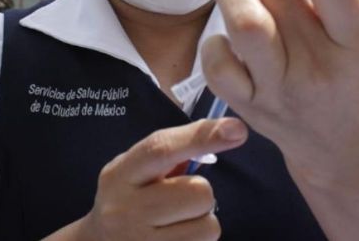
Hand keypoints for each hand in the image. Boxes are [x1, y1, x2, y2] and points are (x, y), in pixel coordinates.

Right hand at [44, 118, 247, 240]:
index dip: (202, 137)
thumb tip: (223, 134)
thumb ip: (169, 153)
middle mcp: (127, 209)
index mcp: (122, 174)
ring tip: (177, 222)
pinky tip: (174, 238)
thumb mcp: (134, 170)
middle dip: (200, 194)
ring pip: (208, 227)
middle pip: (198, 194)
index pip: (162, 149)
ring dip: (202, 222)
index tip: (237, 129)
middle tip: (180, 200)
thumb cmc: (127, 197)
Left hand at [202, 0, 358, 184]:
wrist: (345, 150)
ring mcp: (279, 90)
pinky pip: (218, 63)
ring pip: (244, 23)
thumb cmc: (350, 80)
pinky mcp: (249, 107)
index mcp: (355, 44)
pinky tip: (227, 35)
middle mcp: (317, 67)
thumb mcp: (356, 34)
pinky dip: (216, 39)